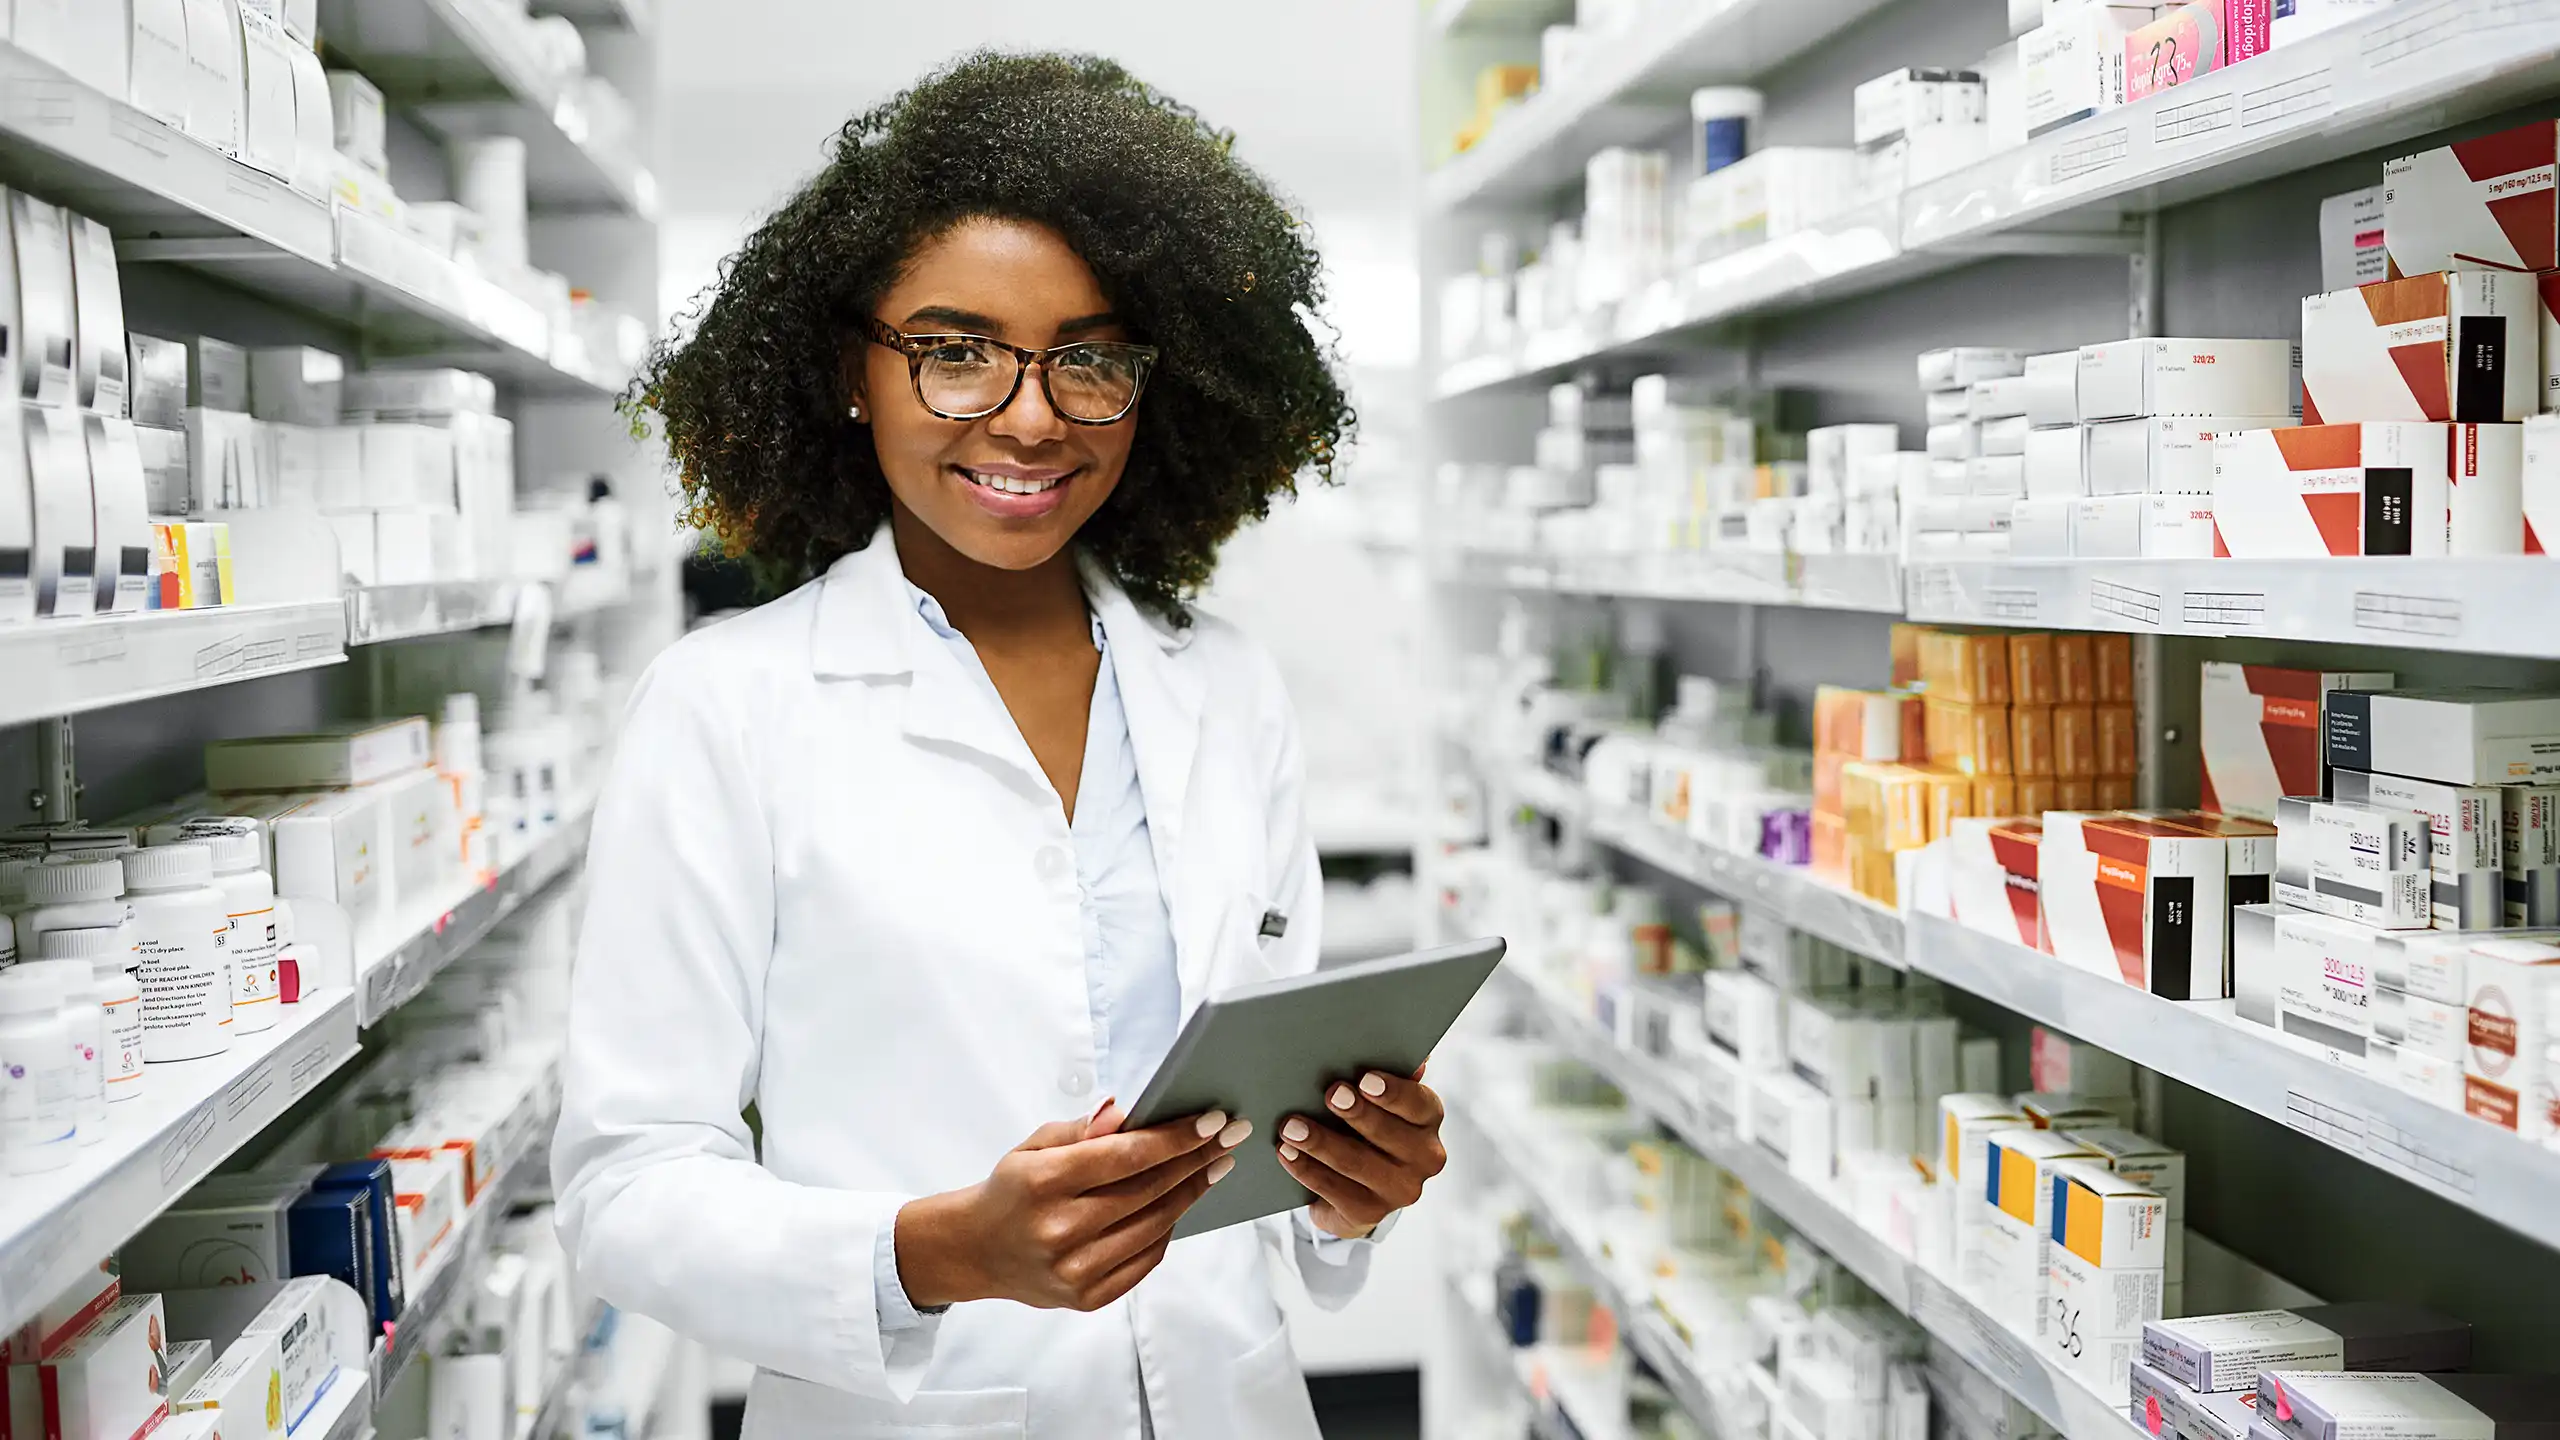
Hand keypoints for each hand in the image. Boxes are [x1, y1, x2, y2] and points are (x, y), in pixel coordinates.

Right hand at [894, 1101, 1252, 1311]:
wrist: (977, 1250)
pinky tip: (1179, 1204)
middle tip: (1228, 1137)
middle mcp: (1059, 1229)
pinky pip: (1147, 1259)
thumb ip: (1084, 1129)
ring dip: (1191, 1193)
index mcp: (1042, 1183)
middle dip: (1196, 1160)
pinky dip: (1168, 1228)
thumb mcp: (1034, 1146)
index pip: (1126, 1156)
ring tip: (1212, 1168)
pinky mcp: (1086, 1297)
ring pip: (1155, 1225)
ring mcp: (1074, 1269)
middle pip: (1148, 1190)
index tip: (1213, 1120)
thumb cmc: (1012, 1190)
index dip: (1176, 1137)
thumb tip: (1129, 1112)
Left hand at [1278, 1065, 1446, 1238]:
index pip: (1419, 1104)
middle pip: (1387, 1133)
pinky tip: (1287, 1153)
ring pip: (1356, 1163)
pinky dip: (1306, 1169)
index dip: (1393, 1092)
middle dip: (1357, 1113)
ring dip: (1321, 1142)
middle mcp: (1424, 1158)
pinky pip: (1333, 1189)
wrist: (1360, 1188)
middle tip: (1331, 1094)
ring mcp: (1398, 1190)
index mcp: (1428, 1121)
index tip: (1365, 1079)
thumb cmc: (1368, 1129)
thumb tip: (1412, 1057)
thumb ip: (1391, 1076)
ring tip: (1291, 1127)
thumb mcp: (1381, 1101)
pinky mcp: (1368, 1213)